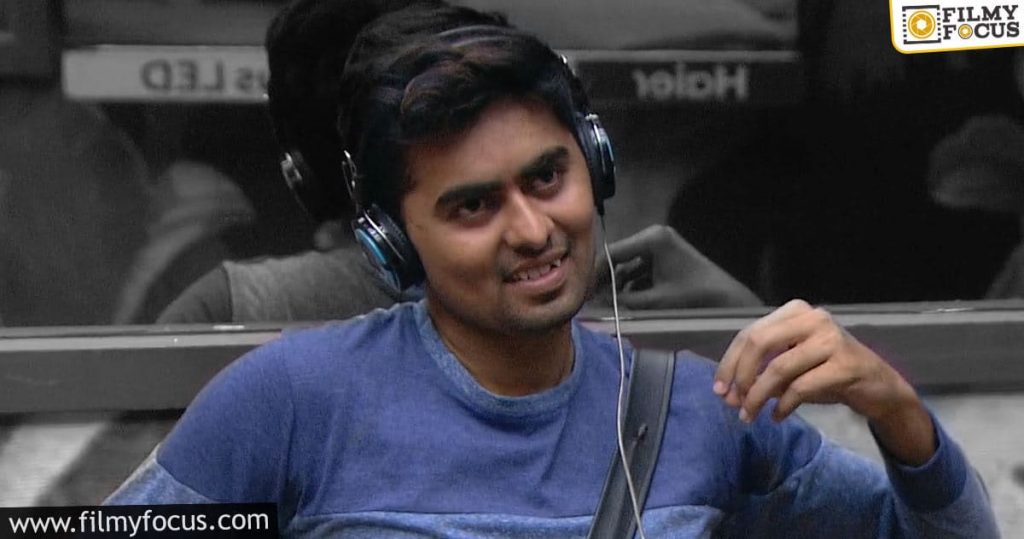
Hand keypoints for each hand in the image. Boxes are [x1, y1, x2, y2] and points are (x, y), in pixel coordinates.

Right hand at [592, 225, 761, 308]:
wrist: (729, 306)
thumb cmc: (693, 299)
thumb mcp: (653, 302)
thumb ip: (620, 303)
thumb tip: (591, 308)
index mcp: (652, 239)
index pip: (612, 253)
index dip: (595, 275)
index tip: (582, 295)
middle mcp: (654, 239)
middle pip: (619, 261)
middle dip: (607, 284)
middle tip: (593, 305)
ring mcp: (662, 251)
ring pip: (629, 270)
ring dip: (618, 289)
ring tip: (608, 309)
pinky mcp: (667, 264)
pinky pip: (641, 275)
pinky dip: (632, 290)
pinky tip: (625, 307)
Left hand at [713, 299, 936, 465]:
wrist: (879, 386)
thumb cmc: (828, 373)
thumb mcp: (791, 365)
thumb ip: (761, 371)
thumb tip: (729, 393)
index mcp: (795, 311)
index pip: (750, 333)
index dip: (729, 362)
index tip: (719, 389)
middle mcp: (813, 318)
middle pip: (759, 342)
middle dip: (741, 376)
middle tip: (732, 403)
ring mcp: (831, 339)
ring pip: (778, 368)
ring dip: (758, 397)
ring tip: (750, 416)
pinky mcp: (845, 365)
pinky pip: (801, 387)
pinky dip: (784, 405)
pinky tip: (777, 416)